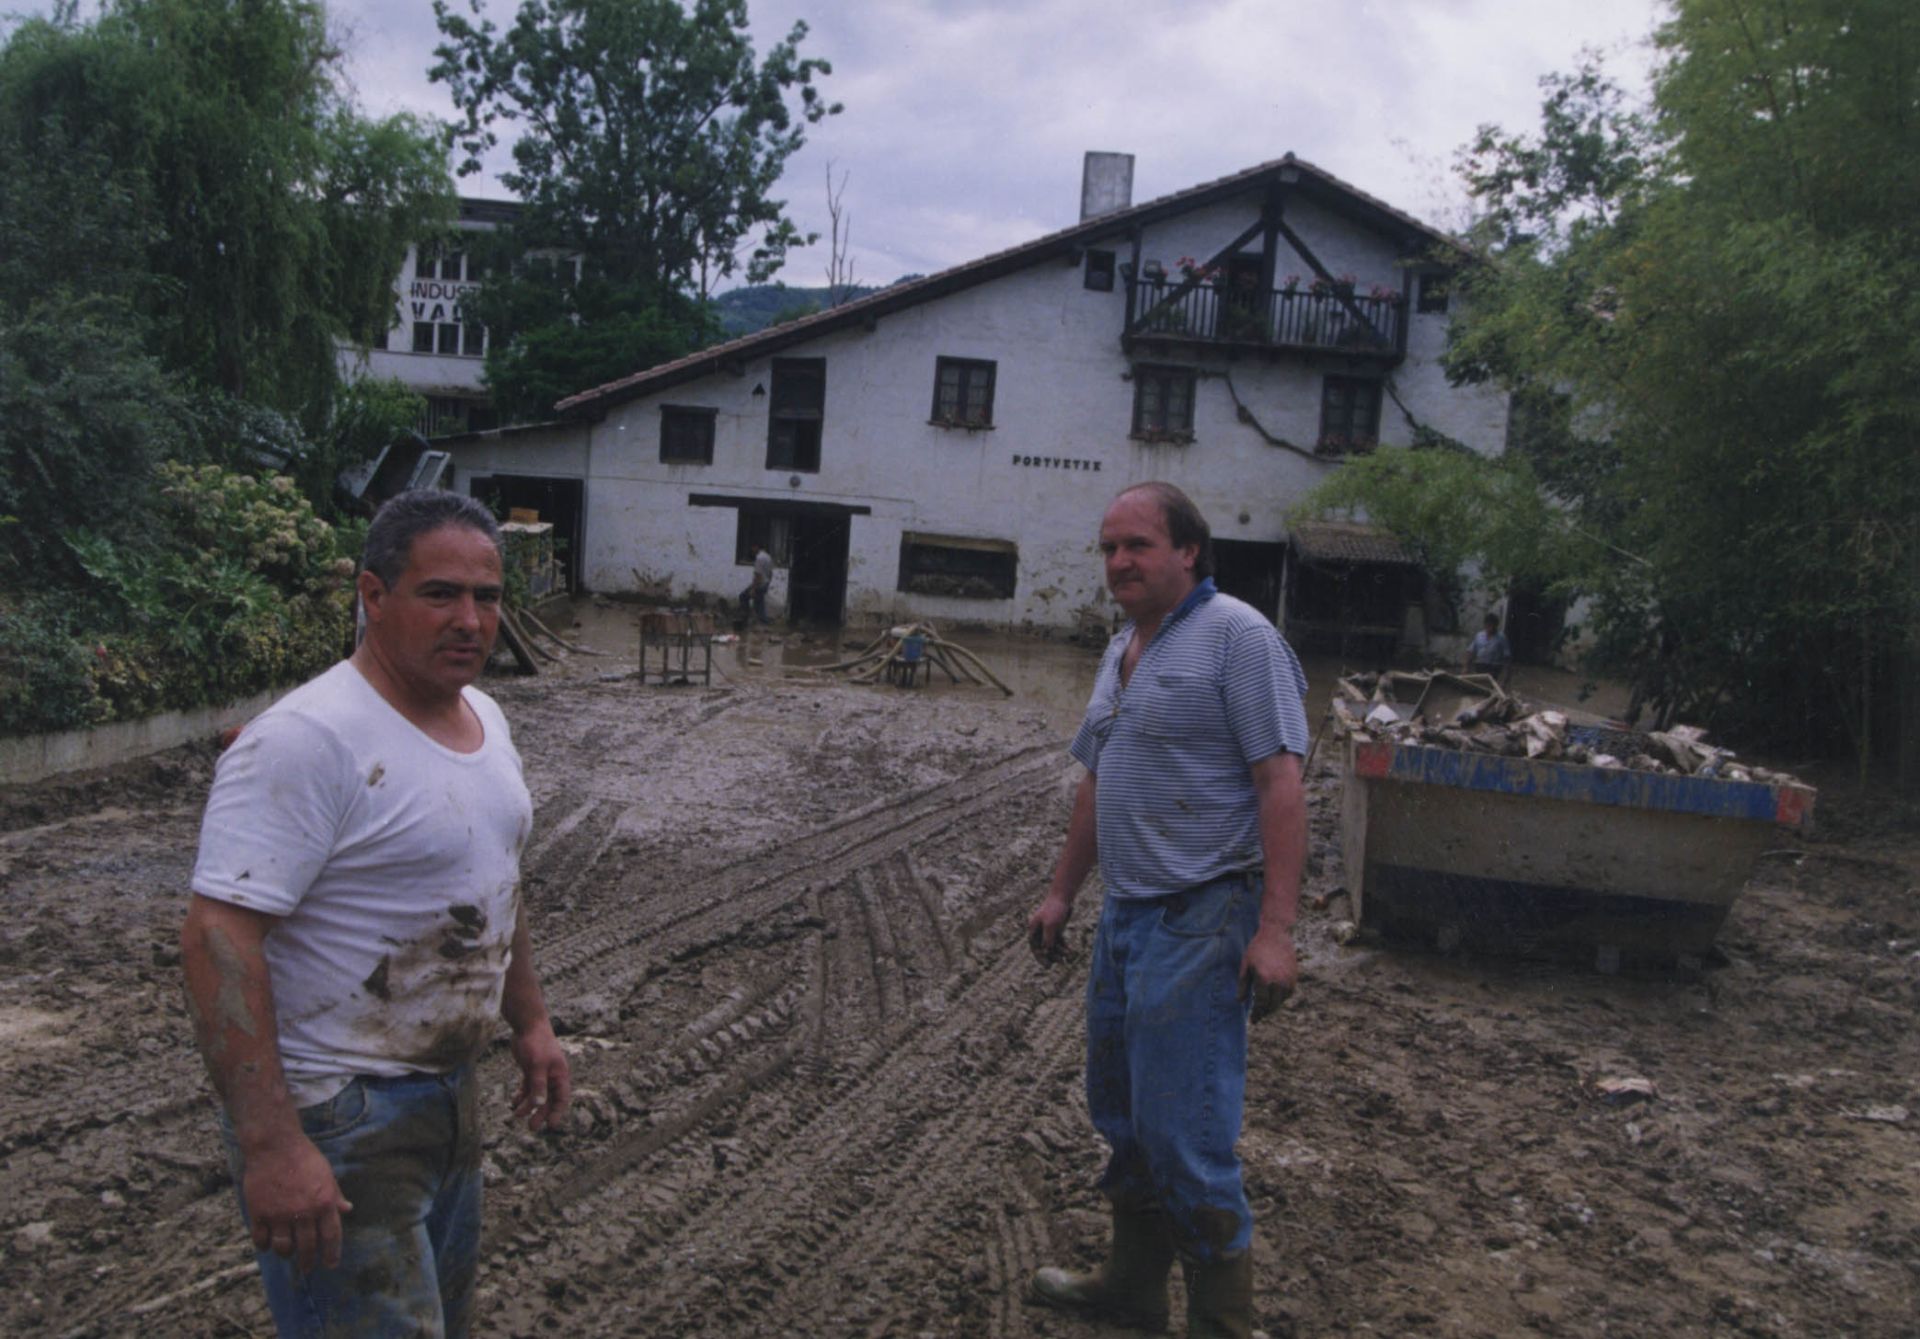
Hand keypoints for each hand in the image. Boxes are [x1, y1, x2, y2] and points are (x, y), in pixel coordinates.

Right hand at [242, 1134, 351, 1273]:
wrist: (275, 1146)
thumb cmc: (304, 1157)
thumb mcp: (326, 1174)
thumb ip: (335, 1195)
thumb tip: (348, 1210)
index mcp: (323, 1202)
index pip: (331, 1236)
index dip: (332, 1254)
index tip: (331, 1264)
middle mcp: (303, 1212)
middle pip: (307, 1247)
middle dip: (308, 1262)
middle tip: (307, 1269)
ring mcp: (280, 1214)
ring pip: (283, 1248)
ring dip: (286, 1254)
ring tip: (287, 1253)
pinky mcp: (259, 1213)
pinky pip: (261, 1239)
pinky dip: (264, 1245)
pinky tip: (267, 1243)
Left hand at [510, 1018, 571, 1131]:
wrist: (527, 1024)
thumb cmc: (536, 1043)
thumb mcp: (537, 1066)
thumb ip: (538, 1086)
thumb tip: (538, 1105)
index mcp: (559, 1074)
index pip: (561, 1098)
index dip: (557, 1112)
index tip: (551, 1126)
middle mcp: (552, 1075)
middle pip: (548, 1099)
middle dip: (540, 1113)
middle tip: (531, 1127)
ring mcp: (541, 1072)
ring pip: (536, 1094)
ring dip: (528, 1105)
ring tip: (517, 1115)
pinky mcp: (530, 1069)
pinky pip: (527, 1087)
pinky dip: (522, 1095)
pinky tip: (514, 1102)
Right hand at [1026, 892, 1071, 966]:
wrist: (1063, 896)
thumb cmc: (1055, 909)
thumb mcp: (1051, 925)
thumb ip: (1047, 938)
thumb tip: (1046, 951)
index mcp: (1034, 928)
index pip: (1035, 947)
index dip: (1040, 957)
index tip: (1047, 966)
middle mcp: (1039, 930)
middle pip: (1043, 947)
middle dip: (1050, 956)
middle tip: (1057, 964)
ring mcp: (1048, 929)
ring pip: (1052, 945)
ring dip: (1059, 951)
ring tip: (1066, 957)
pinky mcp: (1056, 928)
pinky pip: (1059, 941)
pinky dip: (1063, 946)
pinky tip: (1069, 951)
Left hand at [1238, 926, 1298, 1022]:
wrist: (1276, 935)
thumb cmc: (1257, 949)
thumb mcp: (1245, 965)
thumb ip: (1242, 985)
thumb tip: (1240, 1001)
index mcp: (1264, 979)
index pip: (1261, 1004)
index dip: (1257, 1013)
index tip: (1253, 1020)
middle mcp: (1278, 981)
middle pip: (1272, 1005)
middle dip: (1264, 1012)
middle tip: (1258, 1016)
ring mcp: (1288, 980)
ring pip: (1281, 1001)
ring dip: (1273, 1006)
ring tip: (1264, 1007)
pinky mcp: (1294, 977)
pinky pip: (1288, 994)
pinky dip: (1281, 998)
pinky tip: (1274, 997)